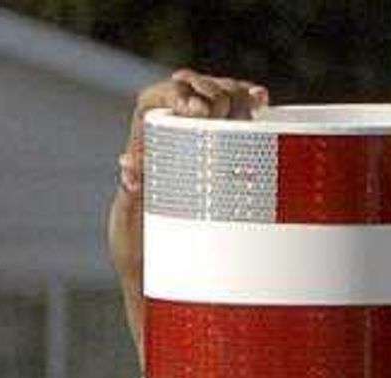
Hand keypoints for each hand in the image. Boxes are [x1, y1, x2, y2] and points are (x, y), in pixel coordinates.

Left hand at [114, 69, 273, 353]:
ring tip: (249, 104)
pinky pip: (239, 114)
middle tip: (220, 111)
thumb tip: (126, 166)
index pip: (152, 102)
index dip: (174, 93)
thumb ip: (128, 201)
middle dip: (210, 89)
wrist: (171, 275)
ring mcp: (200, 141)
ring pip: (217, 96)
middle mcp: (170, 138)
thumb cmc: (143, 257)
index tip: (193, 108)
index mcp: (141, 150)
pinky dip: (251, 102)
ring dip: (234, 91)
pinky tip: (263, 101)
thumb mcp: (131, 234)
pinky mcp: (225, 150)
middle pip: (188, 89)